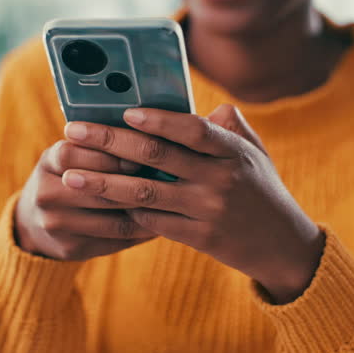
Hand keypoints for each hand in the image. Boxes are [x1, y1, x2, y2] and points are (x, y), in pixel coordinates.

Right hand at [14, 140, 156, 260]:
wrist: (33, 223)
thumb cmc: (67, 177)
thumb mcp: (71, 156)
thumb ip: (97, 146)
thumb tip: (150, 134)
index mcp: (48, 162)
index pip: (79, 152)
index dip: (113, 152)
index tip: (144, 151)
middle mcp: (47, 193)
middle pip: (99, 188)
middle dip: (136, 183)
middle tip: (169, 180)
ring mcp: (56, 224)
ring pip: (112, 218)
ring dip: (147, 211)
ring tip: (173, 203)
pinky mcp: (70, 248)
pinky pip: (115, 240)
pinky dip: (141, 232)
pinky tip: (161, 224)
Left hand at [60, 105, 324, 302]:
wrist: (283, 246)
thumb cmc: (264, 191)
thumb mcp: (256, 154)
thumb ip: (230, 128)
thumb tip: (208, 106)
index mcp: (232, 152)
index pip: (192, 129)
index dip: (158, 119)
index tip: (124, 111)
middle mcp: (219, 179)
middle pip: (156, 156)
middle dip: (109, 142)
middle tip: (73, 132)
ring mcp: (207, 210)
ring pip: (145, 193)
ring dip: (103, 183)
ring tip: (70, 175)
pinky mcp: (198, 238)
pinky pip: (153, 222)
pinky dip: (125, 211)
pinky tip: (99, 203)